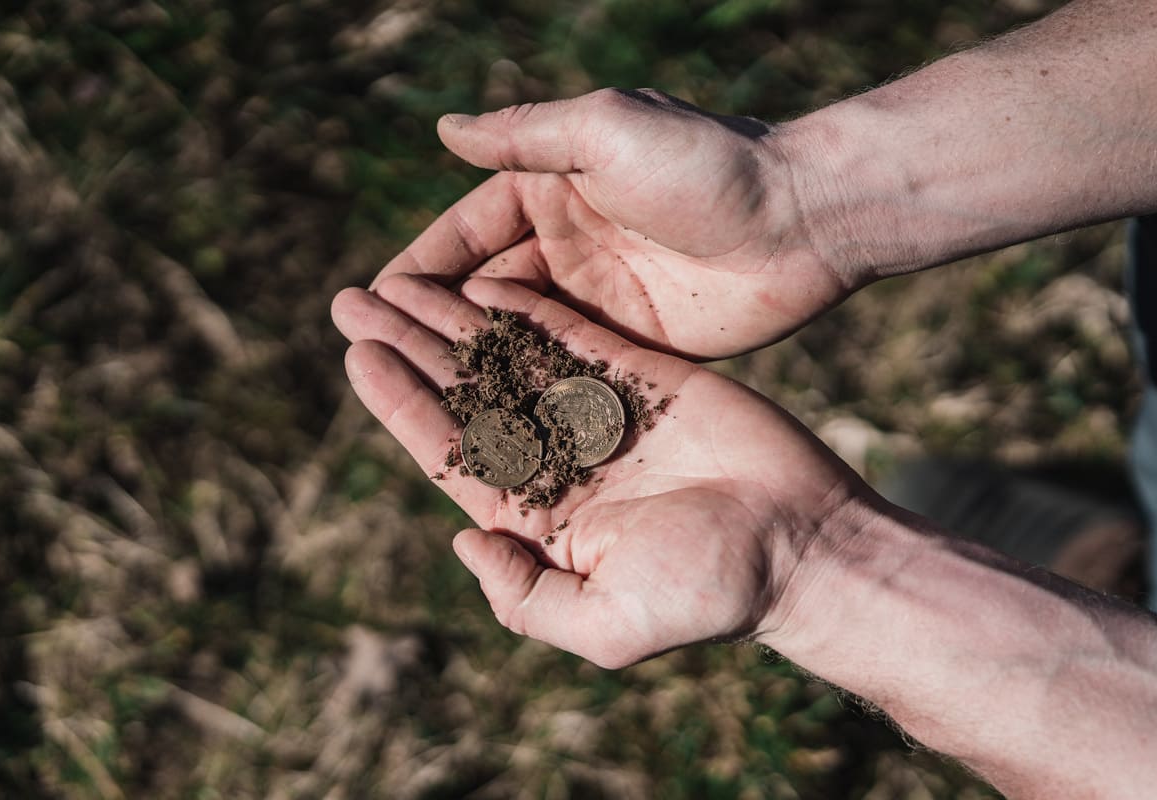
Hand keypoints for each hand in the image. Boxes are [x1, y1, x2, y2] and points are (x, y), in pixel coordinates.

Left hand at [331, 274, 860, 666]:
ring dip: (453, 319)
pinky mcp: (645, 379)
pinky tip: (482, 280)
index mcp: (541, 516)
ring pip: (509, 357)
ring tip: (399, 279)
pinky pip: (575, 336)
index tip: (356, 354)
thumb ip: (523, 596)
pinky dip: (528, 309)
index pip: (450, 451)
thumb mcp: (603, 624)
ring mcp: (601, 416)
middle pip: (466, 394)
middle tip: (352, 300)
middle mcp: (560, 461)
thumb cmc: (709, 593)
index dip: (400, 402)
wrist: (804, 546)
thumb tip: (462, 542)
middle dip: (410, 347)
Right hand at [372, 89, 849, 359]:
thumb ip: (524, 136)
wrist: (803, 221)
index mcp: (554, 186)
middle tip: (369, 350)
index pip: (468, 232)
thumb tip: (443, 129)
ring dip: (469, 359)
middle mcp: (568, 243)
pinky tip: (488, 414)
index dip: (421, 267)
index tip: (370, 303)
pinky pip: (564, 366)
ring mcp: (599, 297)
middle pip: (482, 289)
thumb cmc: (707, 165)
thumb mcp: (607, 130)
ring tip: (414, 393)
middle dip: (429, 319)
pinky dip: (526, 386)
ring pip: (516, 334)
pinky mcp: (631, 343)